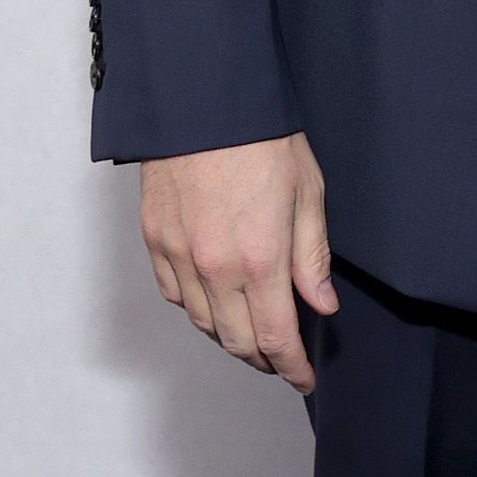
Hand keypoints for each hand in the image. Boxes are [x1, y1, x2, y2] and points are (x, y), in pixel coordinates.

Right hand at [140, 132, 338, 392]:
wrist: (202, 98)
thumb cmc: (262, 136)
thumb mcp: (308, 192)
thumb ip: (312, 256)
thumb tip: (322, 305)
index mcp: (259, 258)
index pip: (276, 337)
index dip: (292, 367)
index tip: (305, 378)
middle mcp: (214, 267)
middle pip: (237, 341)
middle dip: (263, 358)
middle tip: (282, 359)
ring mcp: (178, 255)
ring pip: (203, 323)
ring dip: (230, 337)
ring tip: (252, 333)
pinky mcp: (154, 239)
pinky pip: (175, 295)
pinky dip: (198, 308)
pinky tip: (215, 302)